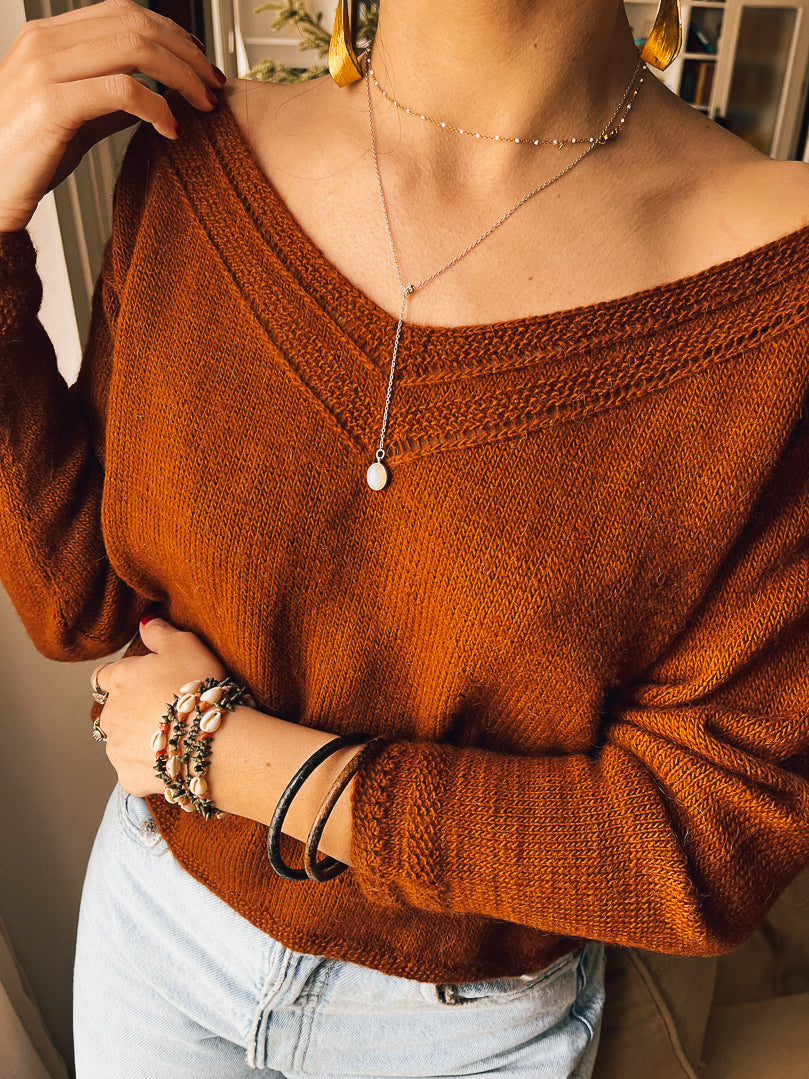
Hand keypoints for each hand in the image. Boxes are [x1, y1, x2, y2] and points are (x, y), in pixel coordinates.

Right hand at [0, 0, 226, 232]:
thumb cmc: (28, 156)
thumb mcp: (74, 115)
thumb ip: (111, 97)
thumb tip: (158, 93)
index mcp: (48, 37)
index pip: (123, 12)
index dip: (171, 32)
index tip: (200, 60)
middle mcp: (44, 43)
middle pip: (136, 24)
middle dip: (186, 53)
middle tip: (213, 84)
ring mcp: (45, 70)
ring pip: (135, 49)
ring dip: (181, 76)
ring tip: (203, 105)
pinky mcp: (53, 105)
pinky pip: (122, 92)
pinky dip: (158, 107)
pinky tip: (172, 129)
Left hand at [93, 616, 227, 796]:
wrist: (213, 740)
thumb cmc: (200, 687)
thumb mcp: (185, 645)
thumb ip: (159, 632)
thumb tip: (143, 620)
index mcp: (120, 680)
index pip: (104, 676)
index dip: (124, 679)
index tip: (145, 684)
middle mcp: (109, 714)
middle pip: (113, 711)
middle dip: (132, 712)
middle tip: (167, 712)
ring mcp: (117, 749)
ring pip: (122, 742)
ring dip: (140, 740)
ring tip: (175, 739)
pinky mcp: (128, 777)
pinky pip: (135, 770)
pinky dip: (150, 767)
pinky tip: (175, 760)